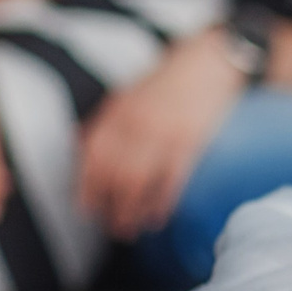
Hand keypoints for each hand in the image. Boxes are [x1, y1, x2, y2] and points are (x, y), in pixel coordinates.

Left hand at [77, 30, 249, 239]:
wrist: (212, 60)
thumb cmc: (170, 78)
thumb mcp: (129, 91)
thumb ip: (105, 118)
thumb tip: (79, 143)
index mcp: (118, 110)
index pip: (91, 156)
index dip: (86, 186)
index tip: (87, 208)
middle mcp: (136, 123)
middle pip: (113, 176)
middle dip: (108, 208)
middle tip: (111, 227)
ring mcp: (163, 133)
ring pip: (137, 184)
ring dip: (130, 213)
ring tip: (130, 230)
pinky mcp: (190, 142)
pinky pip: (170, 181)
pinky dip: (160, 204)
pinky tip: (156, 218)